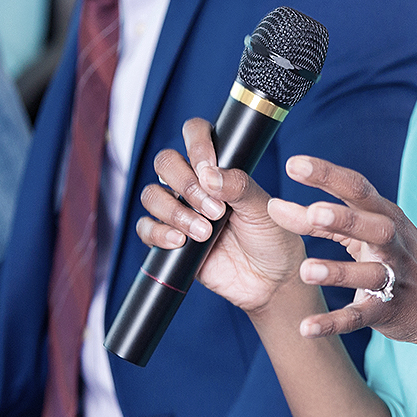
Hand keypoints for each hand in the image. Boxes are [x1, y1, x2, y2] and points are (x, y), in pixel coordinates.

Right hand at [136, 117, 307, 312]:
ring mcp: (180, 211)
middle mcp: (194, 184)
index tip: (208, 166)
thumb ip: (238, 186)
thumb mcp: (263, 208)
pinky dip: (158, 233)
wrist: (270, 281)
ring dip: (175, 211)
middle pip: (166, 163)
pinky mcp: (169, 240)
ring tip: (205, 231)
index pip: (195, 134)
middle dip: (185, 183)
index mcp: (218, 167)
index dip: (196, 143)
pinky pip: (145, 229)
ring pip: (152, 195)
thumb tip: (208, 174)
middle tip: (214, 210)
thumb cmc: (271, 237)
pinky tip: (181, 241)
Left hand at [267, 155, 416, 348]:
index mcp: (385, 215)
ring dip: (337, 272)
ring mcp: (393, 278)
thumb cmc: (397, 256)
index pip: (357, 189)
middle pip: (371, 226)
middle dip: (343, 219)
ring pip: (368, 274)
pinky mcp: (387, 311)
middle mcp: (392, 243)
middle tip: (312, 213)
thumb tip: (275, 208)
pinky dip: (333, 322)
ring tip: (305, 269)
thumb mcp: (368, 231)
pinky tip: (307, 328)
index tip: (293, 164)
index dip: (327, 175)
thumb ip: (324, 221)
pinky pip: (359, 317)